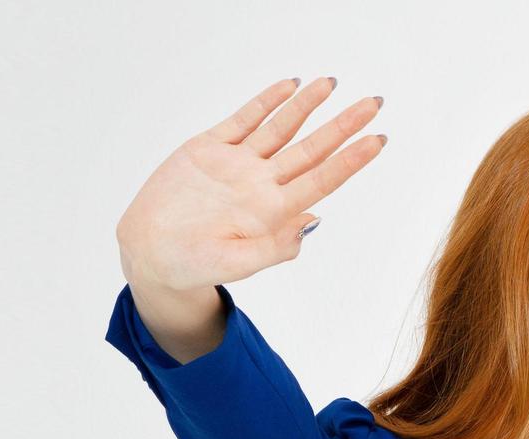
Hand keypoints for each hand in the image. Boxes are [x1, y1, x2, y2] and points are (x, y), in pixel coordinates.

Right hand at [115, 77, 386, 291]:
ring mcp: (237, 164)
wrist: (149, 253)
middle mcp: (261, 184)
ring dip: (307, 106)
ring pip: (280, 128)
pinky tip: (289, 86)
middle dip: (343, 126)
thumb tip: (313, 219)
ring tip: (332, 83)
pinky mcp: (209, 149)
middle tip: (374, 103)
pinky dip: (266, 102)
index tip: (378, 141)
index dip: (351, 160)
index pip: (322, 179)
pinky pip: (244, 120)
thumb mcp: (236, 264)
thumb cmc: (192, 265)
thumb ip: (275, 247)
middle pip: (311, 149)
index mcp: (272, 212)